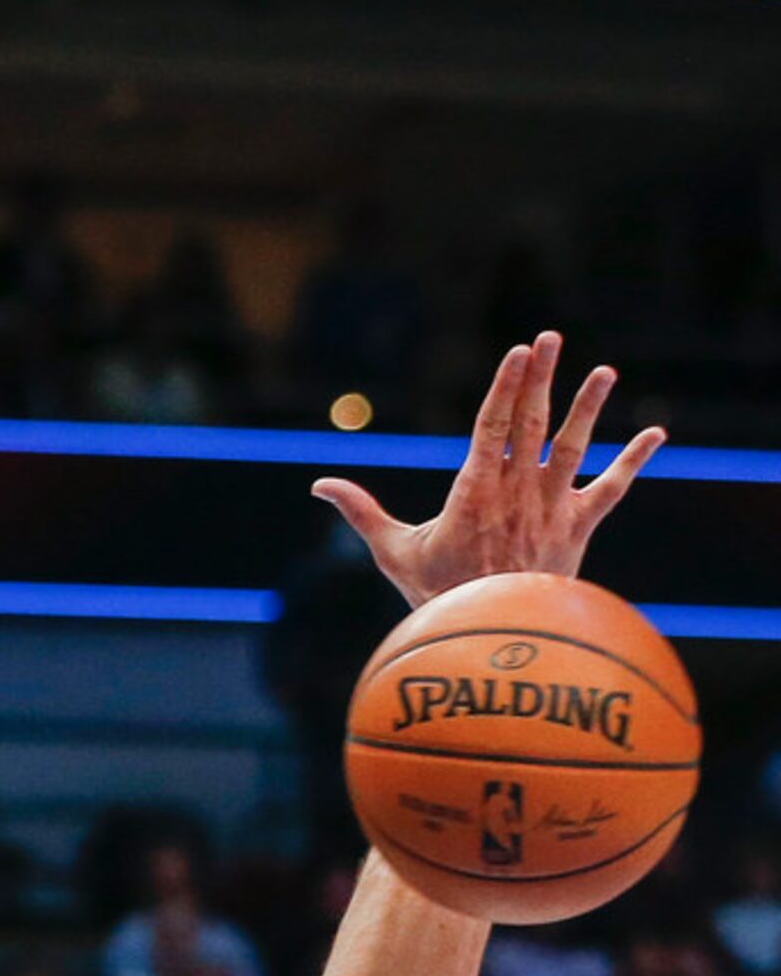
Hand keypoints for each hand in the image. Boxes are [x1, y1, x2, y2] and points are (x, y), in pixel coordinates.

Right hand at [311, 330, 665, 607]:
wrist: (491, 638)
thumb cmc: (437, 596)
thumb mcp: (393, 551)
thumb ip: (360, 511)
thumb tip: (318, 485)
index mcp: (473, 490)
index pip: (492, 424)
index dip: (506, 385)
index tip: (518, 351)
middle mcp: (517, 491)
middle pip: (532, 422)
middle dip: (541, 377)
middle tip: (550, 337)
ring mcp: (551, 508)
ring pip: (574, 447)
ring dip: (589, 406)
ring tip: (604, 370)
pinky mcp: (577, 528)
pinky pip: (613, 489)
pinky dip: (636, 460)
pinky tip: (657, 433)